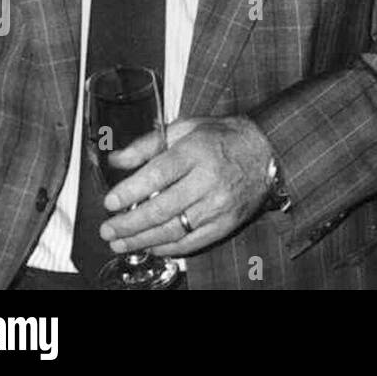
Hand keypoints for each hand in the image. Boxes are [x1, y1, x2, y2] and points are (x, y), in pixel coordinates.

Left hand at [99, 115, 275, 255]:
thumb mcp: (187, 128)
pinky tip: (150, 246)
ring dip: (141, 240)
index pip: (158, 174)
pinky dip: (167, 248)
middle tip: (108, 229)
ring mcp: (219, 204)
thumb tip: (117, 160)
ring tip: (120, 243)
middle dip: (128, 223)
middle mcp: (208, 179)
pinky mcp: (226, 223)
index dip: (130, 191)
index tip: (110, 202)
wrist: (268, 151)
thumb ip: (149, 144)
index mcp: (197, 150)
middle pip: (161, 208)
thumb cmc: (224, 138)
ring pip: (173, 230)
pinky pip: (192, 242)